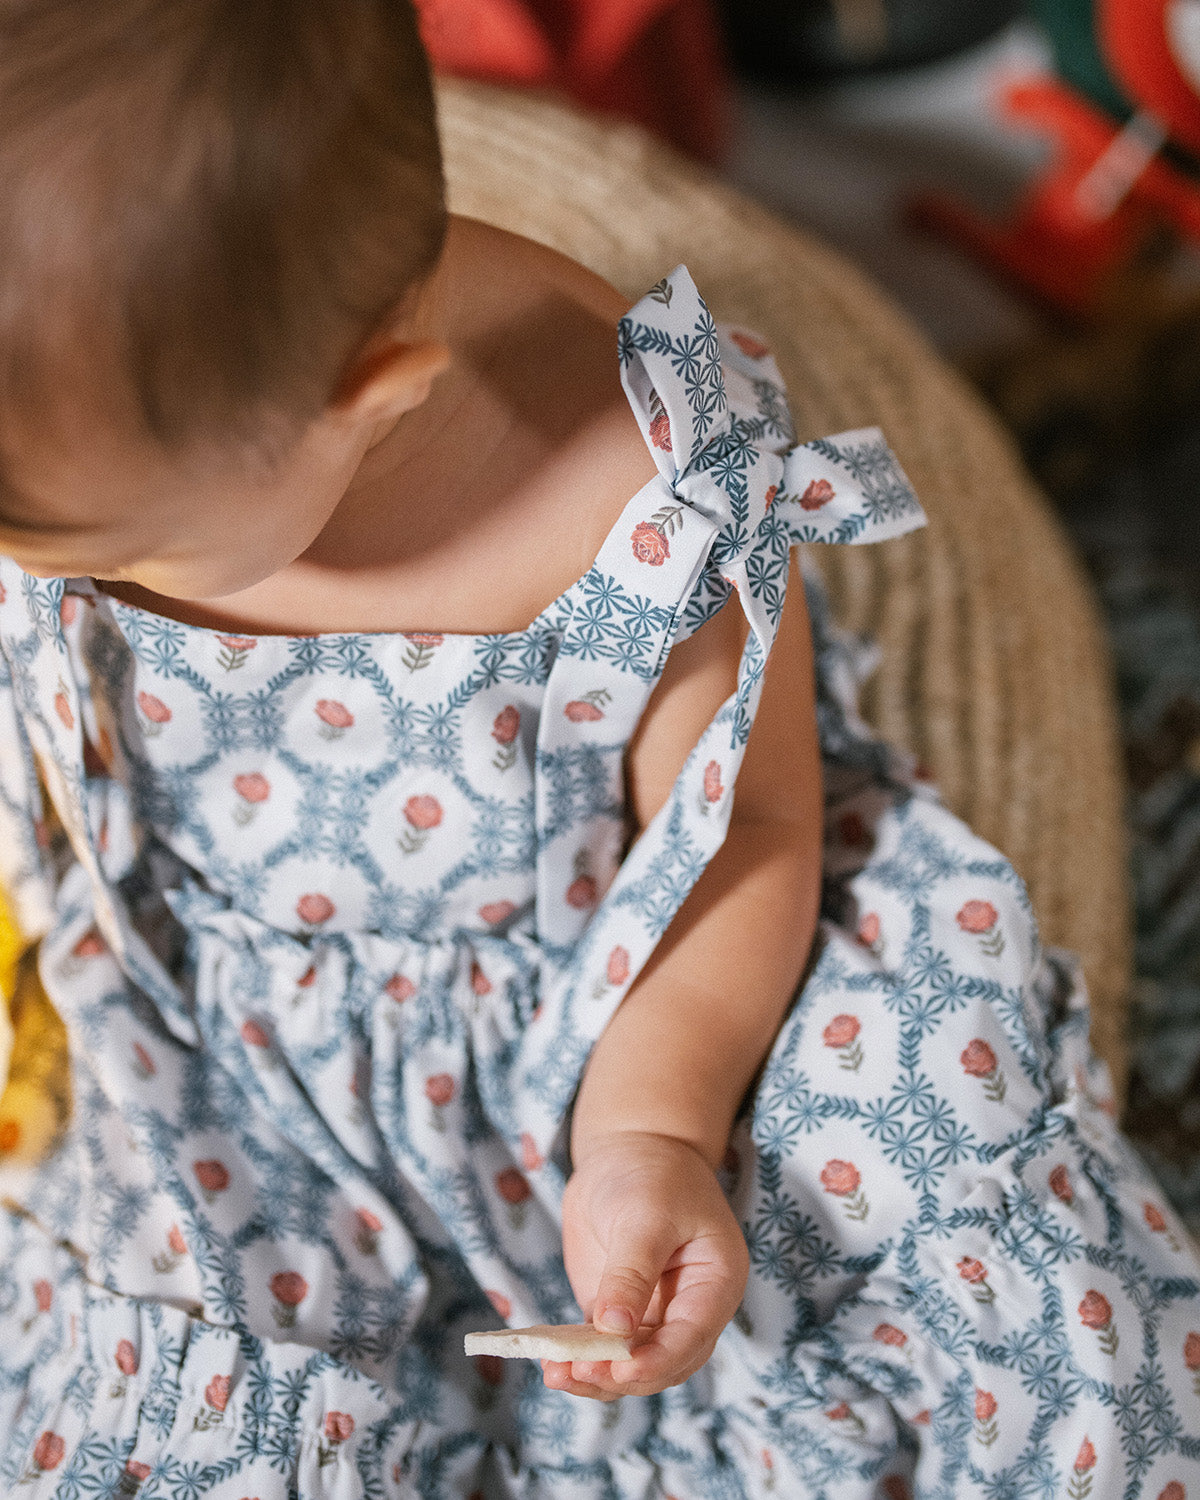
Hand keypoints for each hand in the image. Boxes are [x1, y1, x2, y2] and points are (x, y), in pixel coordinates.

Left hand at [546, 1131, 748, 1399]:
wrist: (631, 1150)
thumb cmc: (653, 1175)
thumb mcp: (646, 1216)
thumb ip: (631, 1273)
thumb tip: (613, 1329)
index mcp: (715, 1283)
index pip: (692, 1336)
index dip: (658, 1360)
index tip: (621, 1369)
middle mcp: (689, 1308)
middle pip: (663, 1362)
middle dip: (621, 1374)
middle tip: (578, 1372)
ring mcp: (653, 1314)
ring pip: (631, 1365)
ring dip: (596, 1376)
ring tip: (556, 1375)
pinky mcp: (618, 1312)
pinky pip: (602, 1348)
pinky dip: (579, 1359)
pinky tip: (551, 1364)